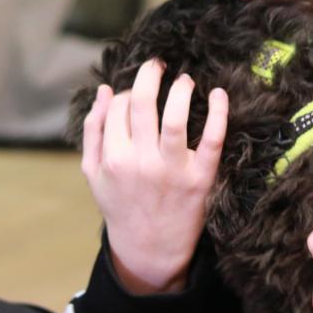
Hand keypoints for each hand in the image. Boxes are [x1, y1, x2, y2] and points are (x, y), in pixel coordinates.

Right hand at [79, 58, 228, 294]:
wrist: (150, 249)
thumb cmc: (121, 205)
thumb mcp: (94, 173)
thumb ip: (93, 132)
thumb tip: (101, 91)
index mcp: (114, 159)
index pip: (118, 108)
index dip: (125, 93)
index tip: (134, 94)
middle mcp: (141, 162)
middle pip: (142, 104)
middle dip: (149, 75)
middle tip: (157, 64)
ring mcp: (172, 170)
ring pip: (174, 118)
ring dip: (179, 90)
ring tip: (184, 80)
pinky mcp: (200, 178)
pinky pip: (212, 140)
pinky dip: (218, 114)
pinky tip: (218, 94)